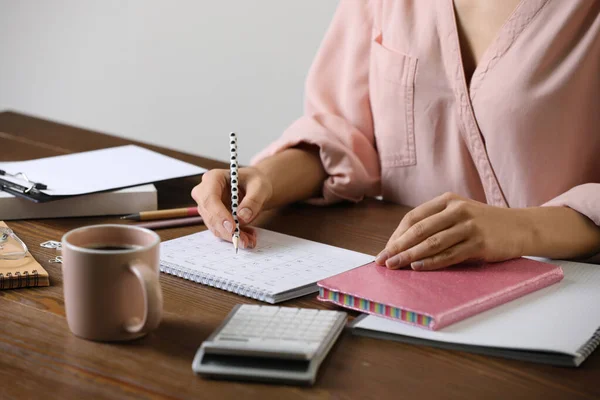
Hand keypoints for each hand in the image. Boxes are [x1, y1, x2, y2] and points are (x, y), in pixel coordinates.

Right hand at [191, 167, 272, 248]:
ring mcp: (206, 207)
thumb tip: (242, 217)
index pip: (209, 198)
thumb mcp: (260, 187)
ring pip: (214, 226)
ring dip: (232, 236)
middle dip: (226, 231)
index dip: (219, 214)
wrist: (255, 187)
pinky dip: (233, 236)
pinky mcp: (212, 218)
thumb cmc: (255, 182)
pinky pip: (220, 231)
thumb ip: (253, 201)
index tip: (233, 227)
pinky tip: (247, 237)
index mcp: (213, 178)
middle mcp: (205, 192)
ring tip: (250, 239)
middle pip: (209, 215)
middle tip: (244, 241)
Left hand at [375, 192, 527, 270]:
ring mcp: (469, 226)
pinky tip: (418, 267)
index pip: (414, 217)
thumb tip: (403, 244)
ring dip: (410, 256)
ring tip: (395, 266)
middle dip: (398, 246)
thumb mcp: (459, 214)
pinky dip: (431, 262)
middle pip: (419, 230)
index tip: (386, 249)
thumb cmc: (484, 223)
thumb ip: (436, 223)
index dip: (397, 234)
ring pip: (432, 243)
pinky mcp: (479, 243)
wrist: (521, 226)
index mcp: (447, 200)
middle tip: (384, 260)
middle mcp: (457, 210)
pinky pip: (449, 255)